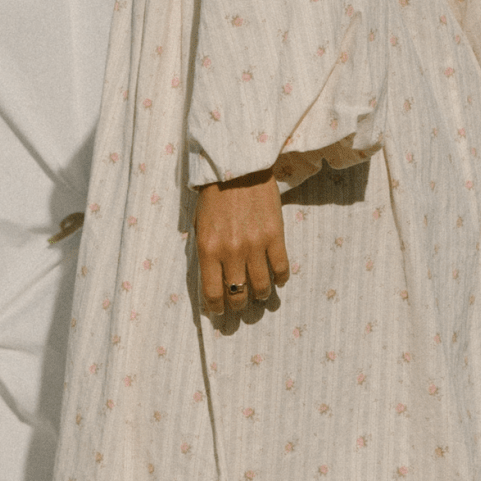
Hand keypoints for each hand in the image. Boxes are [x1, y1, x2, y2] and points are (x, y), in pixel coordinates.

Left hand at [195, 167, 290, 315]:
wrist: (238, 168)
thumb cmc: (214, 196)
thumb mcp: (200, 225)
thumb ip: (206, 252)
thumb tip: (213, 278)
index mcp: (208, 250)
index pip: (212, 293)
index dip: (217, 308)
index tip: (219, 312)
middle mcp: (231, 252)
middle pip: (237, 294)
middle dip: (238, 305)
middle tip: (240, 305)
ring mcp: (255, 245)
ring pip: (261, 286)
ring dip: (260, 295)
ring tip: (260, 294)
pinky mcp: (275, 236)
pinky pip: (280, 268)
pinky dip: (279, 278)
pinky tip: (277, 279)